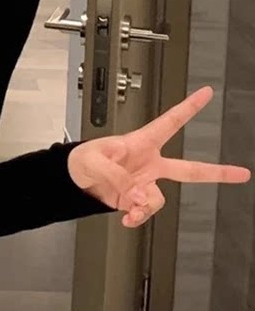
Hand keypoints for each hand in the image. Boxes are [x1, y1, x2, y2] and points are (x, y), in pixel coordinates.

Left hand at [67, 86, 250, 228]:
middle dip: (217, 172)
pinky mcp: (136, 198)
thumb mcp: (95, 160)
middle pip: (189, 168)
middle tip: (241, 173)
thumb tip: (138, 196)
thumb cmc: (82, 159)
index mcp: (141, 142)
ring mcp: (144, 181)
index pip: (170, 122)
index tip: (205, 93)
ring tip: (127, 206)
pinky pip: (145, 211)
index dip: (188, 108)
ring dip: (143, 206)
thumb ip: (117, 177)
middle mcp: (149, 162)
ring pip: (158, 199)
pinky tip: (126, 217)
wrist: (73, 180)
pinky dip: (137, 217)